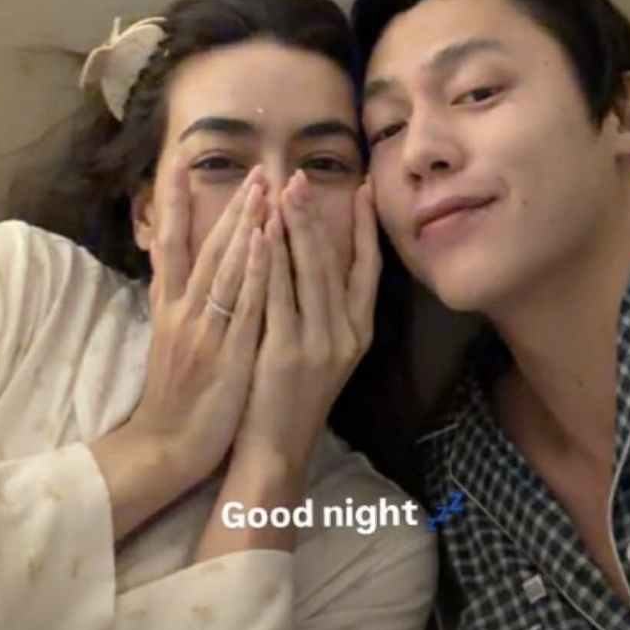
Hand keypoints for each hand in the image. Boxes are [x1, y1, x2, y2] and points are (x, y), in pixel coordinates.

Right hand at [127, 158, 270, 488]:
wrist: (165, 446)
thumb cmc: (176, 392)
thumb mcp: (170, 337)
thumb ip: (178, 299)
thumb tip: (181, 263)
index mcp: (170, 306)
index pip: (170, 243)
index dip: (173, 203)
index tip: (180, 163)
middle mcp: (183, 311)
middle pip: (205, 247)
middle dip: (231, 207)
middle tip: (254, 168)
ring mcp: (203, 331)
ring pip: (225, 269)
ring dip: (243, 226)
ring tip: (263, 189)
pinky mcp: (224, 354)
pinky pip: (242, 306)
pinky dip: (252, 272)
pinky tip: (264, 242)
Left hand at [230, 171, 381, 473]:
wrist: (274, 453)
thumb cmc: (292, 397)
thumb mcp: (325, 352)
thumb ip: (328, 308)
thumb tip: (321, 255)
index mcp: (358, 332)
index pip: (369, 268)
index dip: (366, 226)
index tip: (364, 187)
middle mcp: (345, 335)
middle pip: (334, 262)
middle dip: (317, 216)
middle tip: (301, 176)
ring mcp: (317, 345)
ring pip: (308, 273)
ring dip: (295, 228)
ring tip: (283, 190)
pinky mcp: (285, 354)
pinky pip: (278, 297)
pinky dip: (270, 261)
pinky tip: (260, 232)